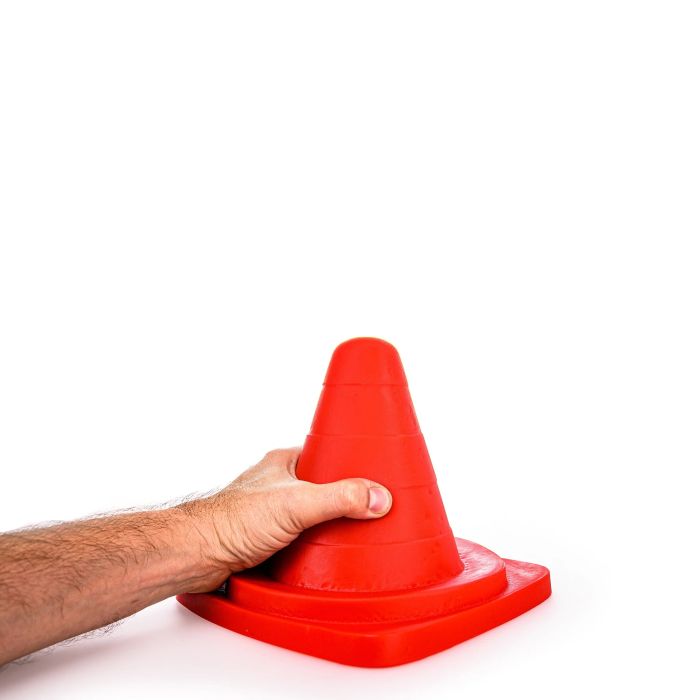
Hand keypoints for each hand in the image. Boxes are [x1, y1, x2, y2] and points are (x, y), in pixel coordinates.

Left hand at [178, 447, 392, 590]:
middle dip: (346, 498)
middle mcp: (281, 484)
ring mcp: (275, 511)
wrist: (198, 555)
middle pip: (326, 486)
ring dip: (330, 524)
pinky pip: (304, 536)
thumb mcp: (296, 504)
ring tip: (353, 532)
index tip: (377, 472)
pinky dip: (317, 543)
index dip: (352, 462)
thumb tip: (377, 496)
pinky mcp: (271, 537)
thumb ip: (339, 498)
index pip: (329, 453)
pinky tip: (328, 552)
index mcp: (286, 462)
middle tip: (369, 508)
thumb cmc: (231, 520)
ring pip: (315, 513)